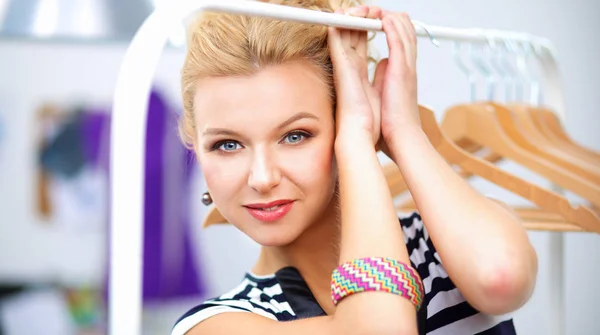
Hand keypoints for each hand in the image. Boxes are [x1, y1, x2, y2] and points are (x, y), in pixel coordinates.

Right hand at [328, 5, 382, 145]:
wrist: (364, 132)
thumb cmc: (371, 119)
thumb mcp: (381, 88)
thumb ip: (381, 73)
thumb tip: (385, 62)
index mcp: (358, 69)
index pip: (360, 39)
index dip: (367, 23)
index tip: (377, 15)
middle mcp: (349, 64)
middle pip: (351, 30)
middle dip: (361, 15)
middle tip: (370, 7)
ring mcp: (343, 64)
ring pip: (342, 30)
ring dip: (352, 15)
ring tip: (365, 7)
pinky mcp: (340, 65)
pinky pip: (335, 37)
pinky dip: (340, 24)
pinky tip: (348, 14)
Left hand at [374, 12, 420, 149]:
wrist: (401, 137)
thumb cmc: (393, 123)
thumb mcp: (388, 92)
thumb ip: (385, 76)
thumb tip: (382, 64)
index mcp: (403, 71)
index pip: (401, 39)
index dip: (390, 26)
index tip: (377, 20)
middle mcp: (407, 65)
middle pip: (404, 29)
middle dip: (389, 16)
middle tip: (374, 11)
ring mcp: (407, 66)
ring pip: (403, 30)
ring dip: (389, 16)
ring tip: (376, 10)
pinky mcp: (402, 69)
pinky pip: (398, 40)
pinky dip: (390, 26)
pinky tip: (381, 18)